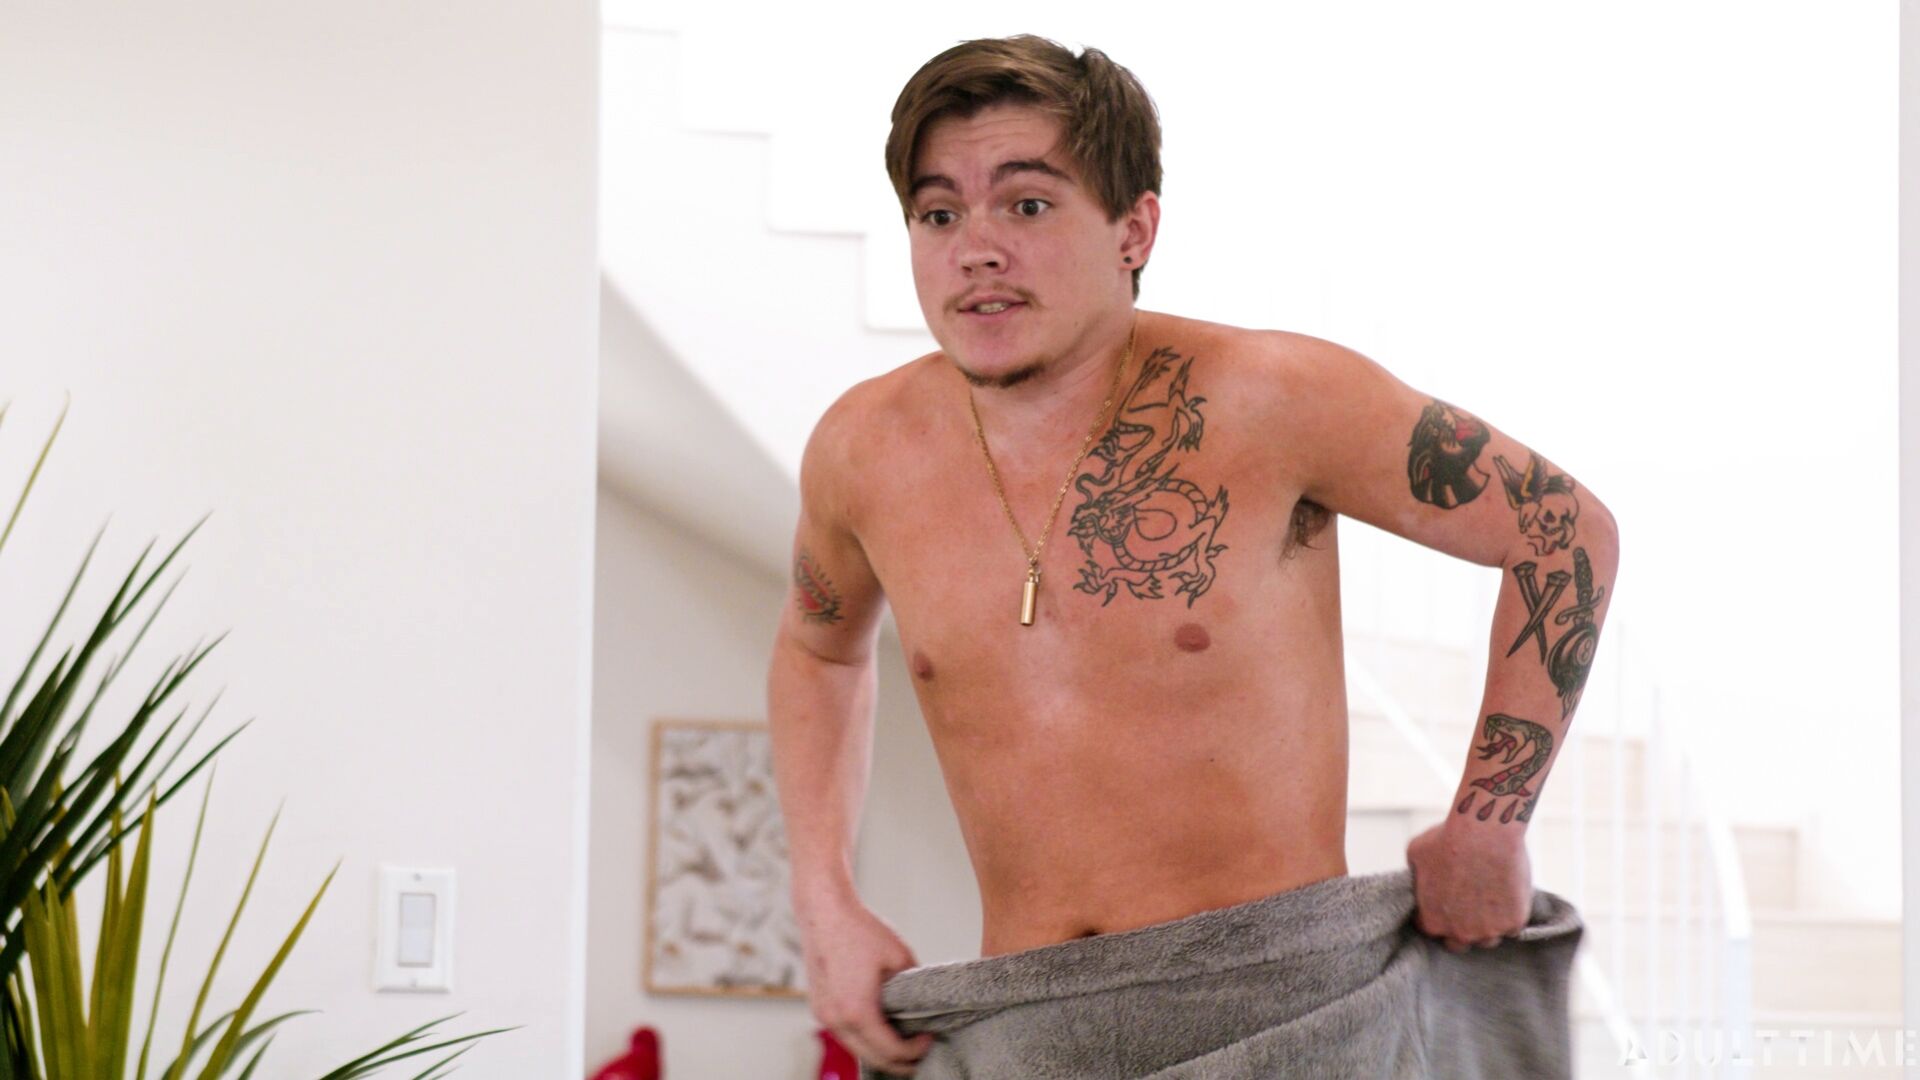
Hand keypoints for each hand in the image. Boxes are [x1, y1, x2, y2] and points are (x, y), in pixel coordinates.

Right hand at [796, 892, 934, 1076]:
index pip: (891, 1050)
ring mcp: (824, 1015)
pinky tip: (881, 1032)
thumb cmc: (859, 930)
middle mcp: (836, 1020)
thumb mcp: (900, 957)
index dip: (915, 1051)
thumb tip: (925, 1004)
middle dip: (899, 1063)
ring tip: (904, 1046)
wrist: (824, 912)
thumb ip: (913, 987)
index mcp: (858, 1011)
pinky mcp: (819, 1007)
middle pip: (873, 1059)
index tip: (930, 1038)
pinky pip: (845, 1034)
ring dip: (880, 1053)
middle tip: (920, 1055)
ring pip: (857, 1049)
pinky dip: (864, 1039)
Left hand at [1405, 818, 1532, 953]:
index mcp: (1432, 922)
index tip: (1446, 902)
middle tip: (1468, 905)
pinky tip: (1507, 895)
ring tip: (1489, 900)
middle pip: (1459, 942)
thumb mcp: (1416, 854)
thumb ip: (1416, 877)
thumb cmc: (1448, 838)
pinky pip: (1512, 928)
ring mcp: (1489, 930)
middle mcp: (1460, 933)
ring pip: (1487, 939)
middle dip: (1461, 927)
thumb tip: (1417, 880)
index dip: (1438, 915)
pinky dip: (1511, 915)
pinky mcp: (1514, 922)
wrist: (1484, 831)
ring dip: (1487, 925)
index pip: (1432, 929)